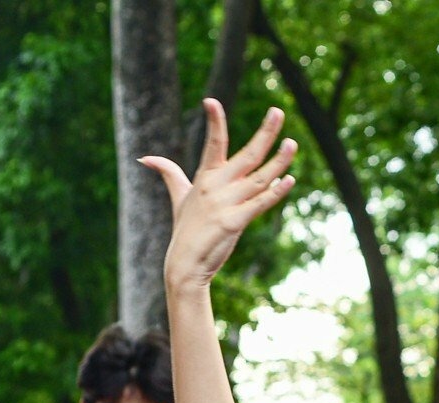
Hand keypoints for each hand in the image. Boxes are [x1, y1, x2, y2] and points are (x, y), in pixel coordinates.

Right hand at [141, 100, 297, 291]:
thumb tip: (145, 158)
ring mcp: (225, 203)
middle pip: (246, 155)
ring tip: (292, 143)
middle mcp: (216, 186)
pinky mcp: (234, 221)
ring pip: (259, 177)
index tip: (211, 102)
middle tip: (278, 111)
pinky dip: (275, 192)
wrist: (184, 264)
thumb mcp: (178, 197)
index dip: (214, 122)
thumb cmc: (185, 230)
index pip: (213, 144)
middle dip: (264, 133)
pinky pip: (260, 203)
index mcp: (205, 177)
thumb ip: (169, 174)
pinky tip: (288, 180)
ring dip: (279, 161)